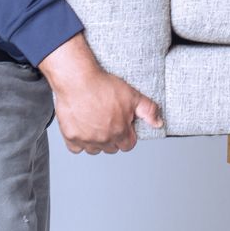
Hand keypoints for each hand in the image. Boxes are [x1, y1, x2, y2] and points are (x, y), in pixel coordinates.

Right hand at [38, 33, 162, 152]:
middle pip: (111, 148)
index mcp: (119, 132)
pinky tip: (83, 128)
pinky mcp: (70, 136)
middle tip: (109, 121)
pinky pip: (76, 148)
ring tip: (96, 124)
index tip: (123, 124)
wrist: (77, 80)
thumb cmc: (103, 86)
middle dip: (113, 138)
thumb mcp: (133, 95)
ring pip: (94, 150)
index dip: (128, 134)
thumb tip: (158, 123)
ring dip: (97, 141)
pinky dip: (79, 141)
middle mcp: (103, 140)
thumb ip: (149, 111)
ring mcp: (86, 140)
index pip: (128, 145)